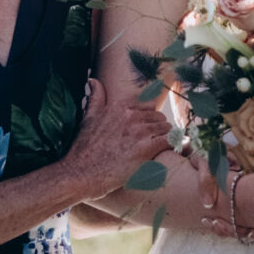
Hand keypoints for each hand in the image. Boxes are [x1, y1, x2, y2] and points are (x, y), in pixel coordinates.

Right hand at [62, 78, 172, 196]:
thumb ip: (95, 97)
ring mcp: (139, 132)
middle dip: (159, 130)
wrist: (79, 173)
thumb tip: (93, 81)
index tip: (150, 131)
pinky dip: (175, 144)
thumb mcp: (88, 117)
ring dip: (167, 138)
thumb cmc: (82, 149)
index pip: (148, 108)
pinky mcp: (146, 149)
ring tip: (165, 148)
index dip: (150, 120)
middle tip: (157, 142)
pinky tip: (175, 150)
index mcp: (120, 107)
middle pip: (159, 118)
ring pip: (167, 128)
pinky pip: (170, 141)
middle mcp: (131, 116)